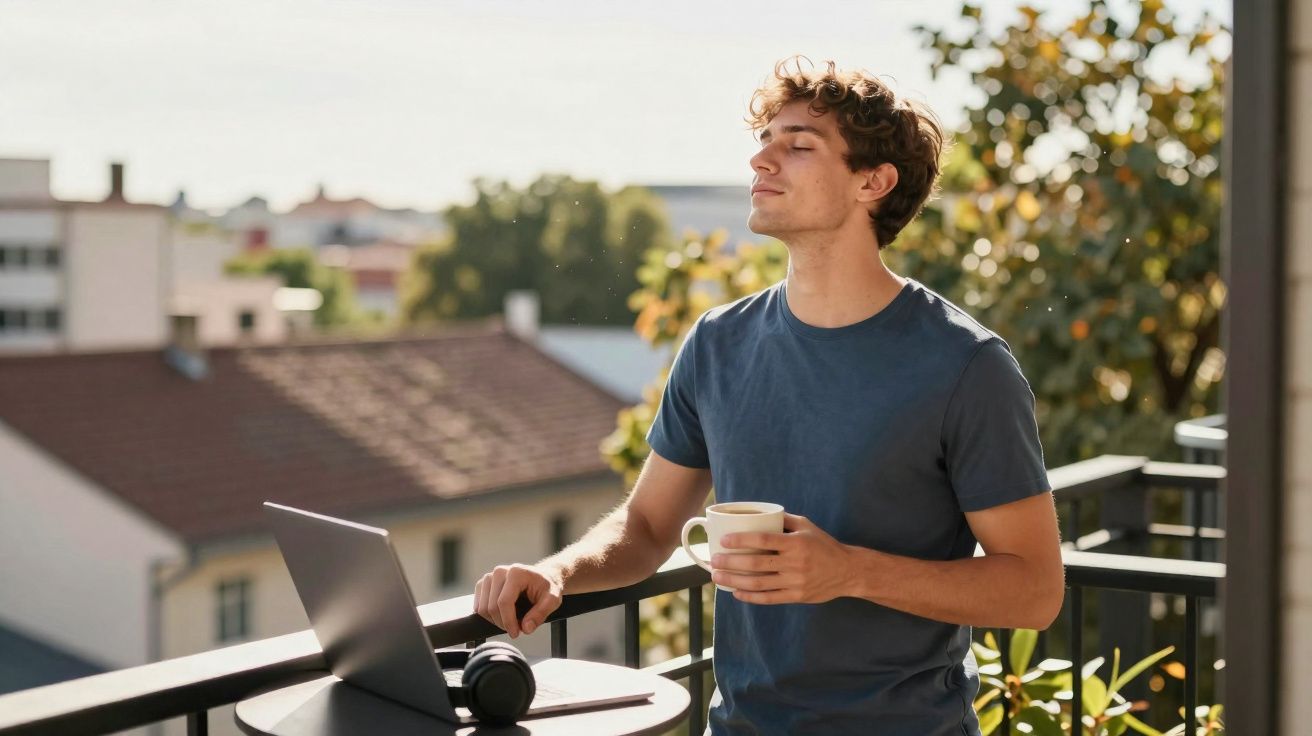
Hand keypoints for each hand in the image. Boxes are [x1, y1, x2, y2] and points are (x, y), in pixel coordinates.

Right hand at [473, 563, 562, 637]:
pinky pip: (478, 605)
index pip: (504, 602)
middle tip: (517, 627)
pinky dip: (489, 615)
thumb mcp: (552, 600)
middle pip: (491, 606)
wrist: (543, 578)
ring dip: (495, 620)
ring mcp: (490, 576)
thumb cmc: (547, 587)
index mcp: (516, 573)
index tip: (516, 633)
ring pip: (482, 608)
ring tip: (512, 620)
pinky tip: (503, 615)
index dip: (508, 622)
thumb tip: (526, 628)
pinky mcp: (484, 583)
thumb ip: (540, 614)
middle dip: (503, 623)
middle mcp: (500, 572)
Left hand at [712, 513, 853, 604]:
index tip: (724, 540)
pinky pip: (769, 598)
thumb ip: (783, 519)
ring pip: (758, 583)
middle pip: (756, 563)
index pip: (763, 539)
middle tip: (714, 560)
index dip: (741, 540)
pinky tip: (736, 592)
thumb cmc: (824, 545)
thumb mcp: (807, 526)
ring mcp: (795, 582)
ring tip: (718, 576)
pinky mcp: (796, 596)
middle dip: (731, 562)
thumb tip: (758, 513)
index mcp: (795, 543)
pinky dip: (750, 596)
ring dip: (734, 580)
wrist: (847, 572)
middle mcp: (794, 563)